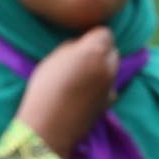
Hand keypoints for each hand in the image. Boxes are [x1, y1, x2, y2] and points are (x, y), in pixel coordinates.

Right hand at [19, 25, 118, 158]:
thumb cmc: (45, 87)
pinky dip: (102, 88)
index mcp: (95, 51)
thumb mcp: (53, 57)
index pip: (105, 32)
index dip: (92, 36)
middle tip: (81, 60)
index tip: (80, 43)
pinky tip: (86, 94)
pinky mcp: (109, 103)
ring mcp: (111, 86)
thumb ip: (73, 47)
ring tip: (82, 77)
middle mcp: (109, 67)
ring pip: (113, 69)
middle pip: (112, 50)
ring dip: (102, 69)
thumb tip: (82, 47)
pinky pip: (110, 88)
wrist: (49, 126)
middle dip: (101, 51)